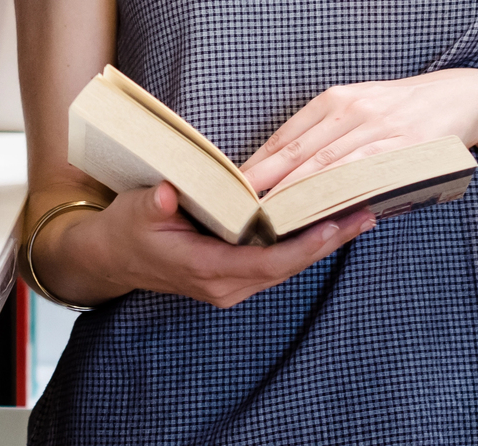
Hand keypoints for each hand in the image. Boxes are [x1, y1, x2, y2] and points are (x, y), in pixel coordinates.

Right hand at [35, 183, 373, 309]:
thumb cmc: (127, 230)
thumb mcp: (136, 211)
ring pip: (287, 266)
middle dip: (327, 242)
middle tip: (366, 214)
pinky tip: (324, 223)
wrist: (112, 258)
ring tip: (357, 215)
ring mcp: (232, 284)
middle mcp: (226, 285)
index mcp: (205, 270)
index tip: (332, 226)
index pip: (265, 263)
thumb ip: (155, 204)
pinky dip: (303, 244)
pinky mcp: (235, 275)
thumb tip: (169, 193)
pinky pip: (277, 262)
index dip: (302, 247)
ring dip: (321, 243)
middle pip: (288, 267)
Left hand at [241, 68, 477, 195]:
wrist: (462, 94)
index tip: (229, 191)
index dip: (256, 166)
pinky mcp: (406, 146)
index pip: (284, 138)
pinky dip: (342, 195)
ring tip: (270, 221)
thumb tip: (285, 175)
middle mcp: (351, 109)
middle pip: (298, 153)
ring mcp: (378, 127)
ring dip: (297, 196)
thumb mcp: (359, 108)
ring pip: (328, 167)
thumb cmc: (402, 109)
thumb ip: (326, 137)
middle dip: (266, 185)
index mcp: (333, 101)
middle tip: (238, 213)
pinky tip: (322, 213)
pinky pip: (368, 174)